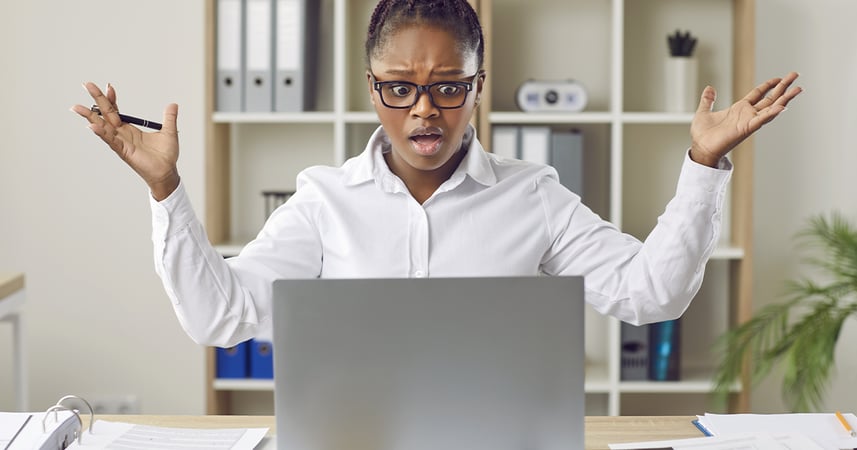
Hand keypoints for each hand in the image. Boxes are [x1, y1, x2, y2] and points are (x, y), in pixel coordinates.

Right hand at [72, 82, 180, 200]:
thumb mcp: (169, 132)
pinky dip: (101, 133)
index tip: (108, 86)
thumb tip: (173, 104)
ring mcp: (121, 142)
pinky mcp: (123, 151)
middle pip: (106, 114)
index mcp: (129, 129)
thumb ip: (169, 118)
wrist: (167, 172)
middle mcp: (122, 134)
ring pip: (103, 126)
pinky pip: (111, 140)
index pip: (116, 110)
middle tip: (87, 84)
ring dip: (90, 116)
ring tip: (76, 107)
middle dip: (97, 99)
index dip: (112, 98)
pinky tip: (92, 126)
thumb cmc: (166, 155)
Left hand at [689, 71, 801, 166]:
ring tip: (797, 89)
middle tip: (795, 75)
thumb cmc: (702, 135)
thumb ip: (708, 100)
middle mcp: (747, 114)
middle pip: (770, 98)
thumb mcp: (704, 111)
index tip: (779, 78)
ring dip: (785, 99)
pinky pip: (761, 120)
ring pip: (771, 108)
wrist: (700, 148)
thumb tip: (709, 88)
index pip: (758, 94)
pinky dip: (771, 113)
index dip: (768, 85)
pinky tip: (783, 107)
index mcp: (739, 109)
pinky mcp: (746, 128)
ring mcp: (748, 121)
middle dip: (783, 87)